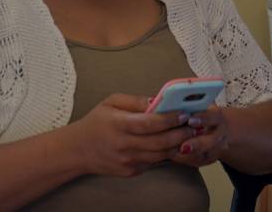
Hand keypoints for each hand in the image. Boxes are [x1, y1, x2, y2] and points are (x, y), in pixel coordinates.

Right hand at [72, 93, 194, 176]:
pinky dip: (166, 154)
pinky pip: (154, 162)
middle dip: (181, 133)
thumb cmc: (96, 122)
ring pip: (161, 155)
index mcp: (119, 124)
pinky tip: (174, 144)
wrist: (78, 150)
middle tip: (194, 124)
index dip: (169, 119)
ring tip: (189, 133)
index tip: (184, 113)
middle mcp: (124, 145)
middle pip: (160, 141)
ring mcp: (128, 161)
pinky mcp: (130, 171)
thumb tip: (158, 100)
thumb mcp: (110, 102)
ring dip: (178, 144)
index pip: (149, 123)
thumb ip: (135, 101)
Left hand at [172, 105, 228, 167]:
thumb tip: (166, 95)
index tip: (190, 120)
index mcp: (217, 116)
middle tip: (183, 146)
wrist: (216, 127)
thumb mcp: (197, 101)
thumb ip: (187, 100)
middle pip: (212, 140)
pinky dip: (185, 160)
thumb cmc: (200, 112)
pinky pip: (198, 162)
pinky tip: (173, 156)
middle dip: (197, 144)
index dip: (202, 118)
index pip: (212, 116)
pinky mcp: (209, 158)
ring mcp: (217, 147)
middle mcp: (220, 133)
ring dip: (189, 155)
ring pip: (205, 154)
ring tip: (173, 153)